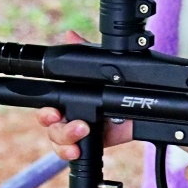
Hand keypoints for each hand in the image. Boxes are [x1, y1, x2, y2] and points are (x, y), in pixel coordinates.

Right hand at [34, 29, 133, 159]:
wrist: (142, 102)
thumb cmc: (116, 83)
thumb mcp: (101, 66)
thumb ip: (84, 52)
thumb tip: (70, 35)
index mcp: (67, 99)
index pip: (47, 107)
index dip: (46, 112)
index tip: (52, 112)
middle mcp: (69, 117)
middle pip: (51, 129)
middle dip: (58, 129)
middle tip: (75, 125)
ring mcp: (79, 132)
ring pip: (59, 142)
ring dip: (67, 140)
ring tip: (83, 132)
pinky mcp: (91, 144)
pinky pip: (74, 152)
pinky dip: (74, 152)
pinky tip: (79, 150)